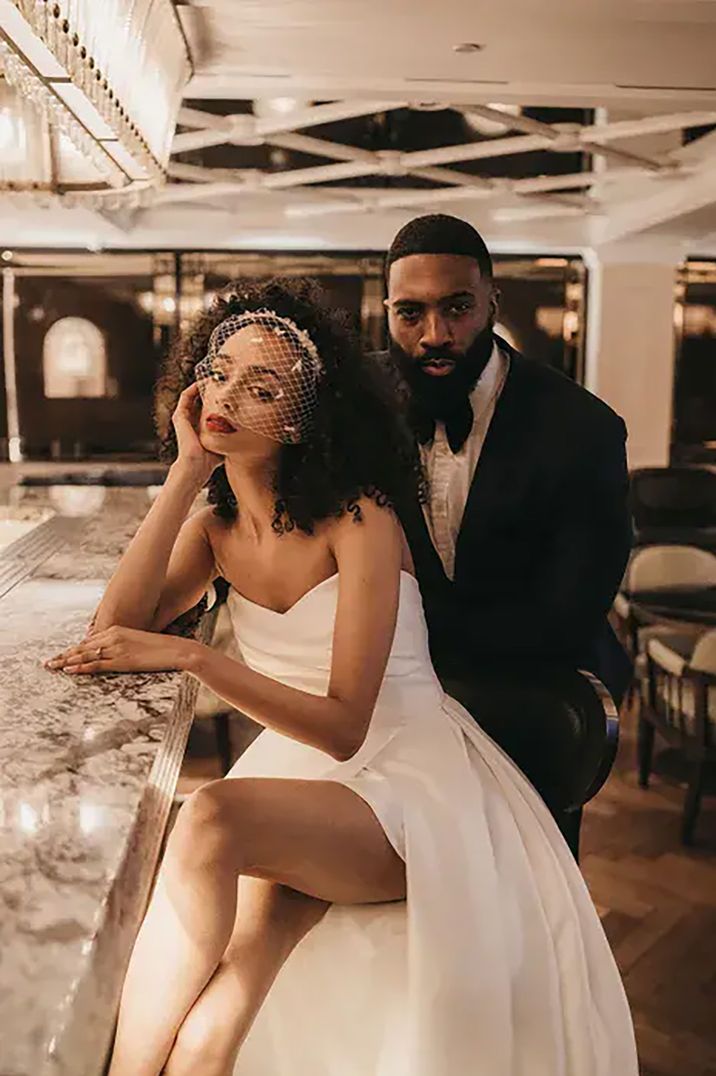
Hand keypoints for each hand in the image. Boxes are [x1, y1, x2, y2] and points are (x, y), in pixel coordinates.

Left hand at [43, 625, 197, 674]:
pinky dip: (80, 667)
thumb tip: (107, 651)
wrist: (176, 650)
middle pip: (82, 647)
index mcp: (116, 630)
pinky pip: (96, 664)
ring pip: (85, 655)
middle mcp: (113, 636)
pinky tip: (69, 669)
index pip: (88, 641)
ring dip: (66, 661)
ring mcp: (116, 648)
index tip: (60, 655)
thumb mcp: (137, 641)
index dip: (72, 649)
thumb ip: (120, 644)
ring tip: (52, 667)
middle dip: (64, 655)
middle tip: (48, 662)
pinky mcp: (122, 660)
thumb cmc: (159, 648)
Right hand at [172, 383, 223, 484]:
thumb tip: (251, 433)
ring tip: (212, 377)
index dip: (217, 398)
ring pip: (193, 395)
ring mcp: (184, 417)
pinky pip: (185, 396)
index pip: (208, 407)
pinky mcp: (180, 416)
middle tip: (222, 379)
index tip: (228, 390)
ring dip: (201, 385)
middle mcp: (191, 420)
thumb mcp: (224, 442)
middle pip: (200, 399)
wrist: (196, 465)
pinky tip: (203, 382)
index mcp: (201, 425)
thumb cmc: (211, 459)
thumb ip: (232, 436)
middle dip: (210, 389)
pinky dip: (193, 388)